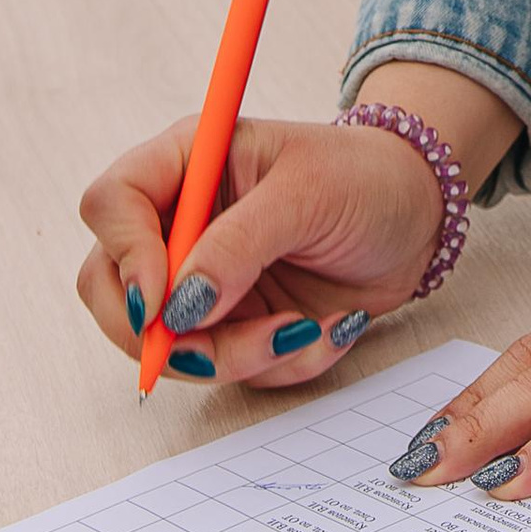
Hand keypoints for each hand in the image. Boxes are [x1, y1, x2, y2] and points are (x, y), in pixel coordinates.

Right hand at [75, 69, 520, 384]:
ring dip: (232, 357)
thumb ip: (238, 245)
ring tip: (304, 329)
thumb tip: (177, 305)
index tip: (161, 301)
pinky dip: (278, 364)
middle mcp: (181, 223)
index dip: (125, 256)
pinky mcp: (234, 325)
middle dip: (160, 334)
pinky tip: (328, 329)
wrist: (420, 218)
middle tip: (217, 350)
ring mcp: (203, 280)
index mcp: (189, 163)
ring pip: (165, 344)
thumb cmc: (365, 178)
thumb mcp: (307, 194)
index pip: (112, 203)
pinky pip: (227, 368)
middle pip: (110, 288)